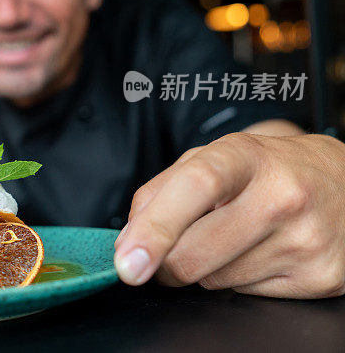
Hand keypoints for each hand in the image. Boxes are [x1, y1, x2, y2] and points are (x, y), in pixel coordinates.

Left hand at [114, 132, 344, 297]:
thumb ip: (161, 191)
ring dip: (205, 267)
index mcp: (245, 156)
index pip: (195, 187)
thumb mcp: (211, 158)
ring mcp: (305, 239)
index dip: (155, 227)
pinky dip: (237, 280)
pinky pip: (245, 295)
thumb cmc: (264, 169)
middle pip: (194, 253)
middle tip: (171, 247)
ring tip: (232, 236)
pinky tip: (258, 251)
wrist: (344, 182)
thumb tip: (128, 240)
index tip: (129, 259)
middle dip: (165, 261)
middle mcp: (282, 195)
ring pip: (214, 281)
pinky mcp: (320, 277)